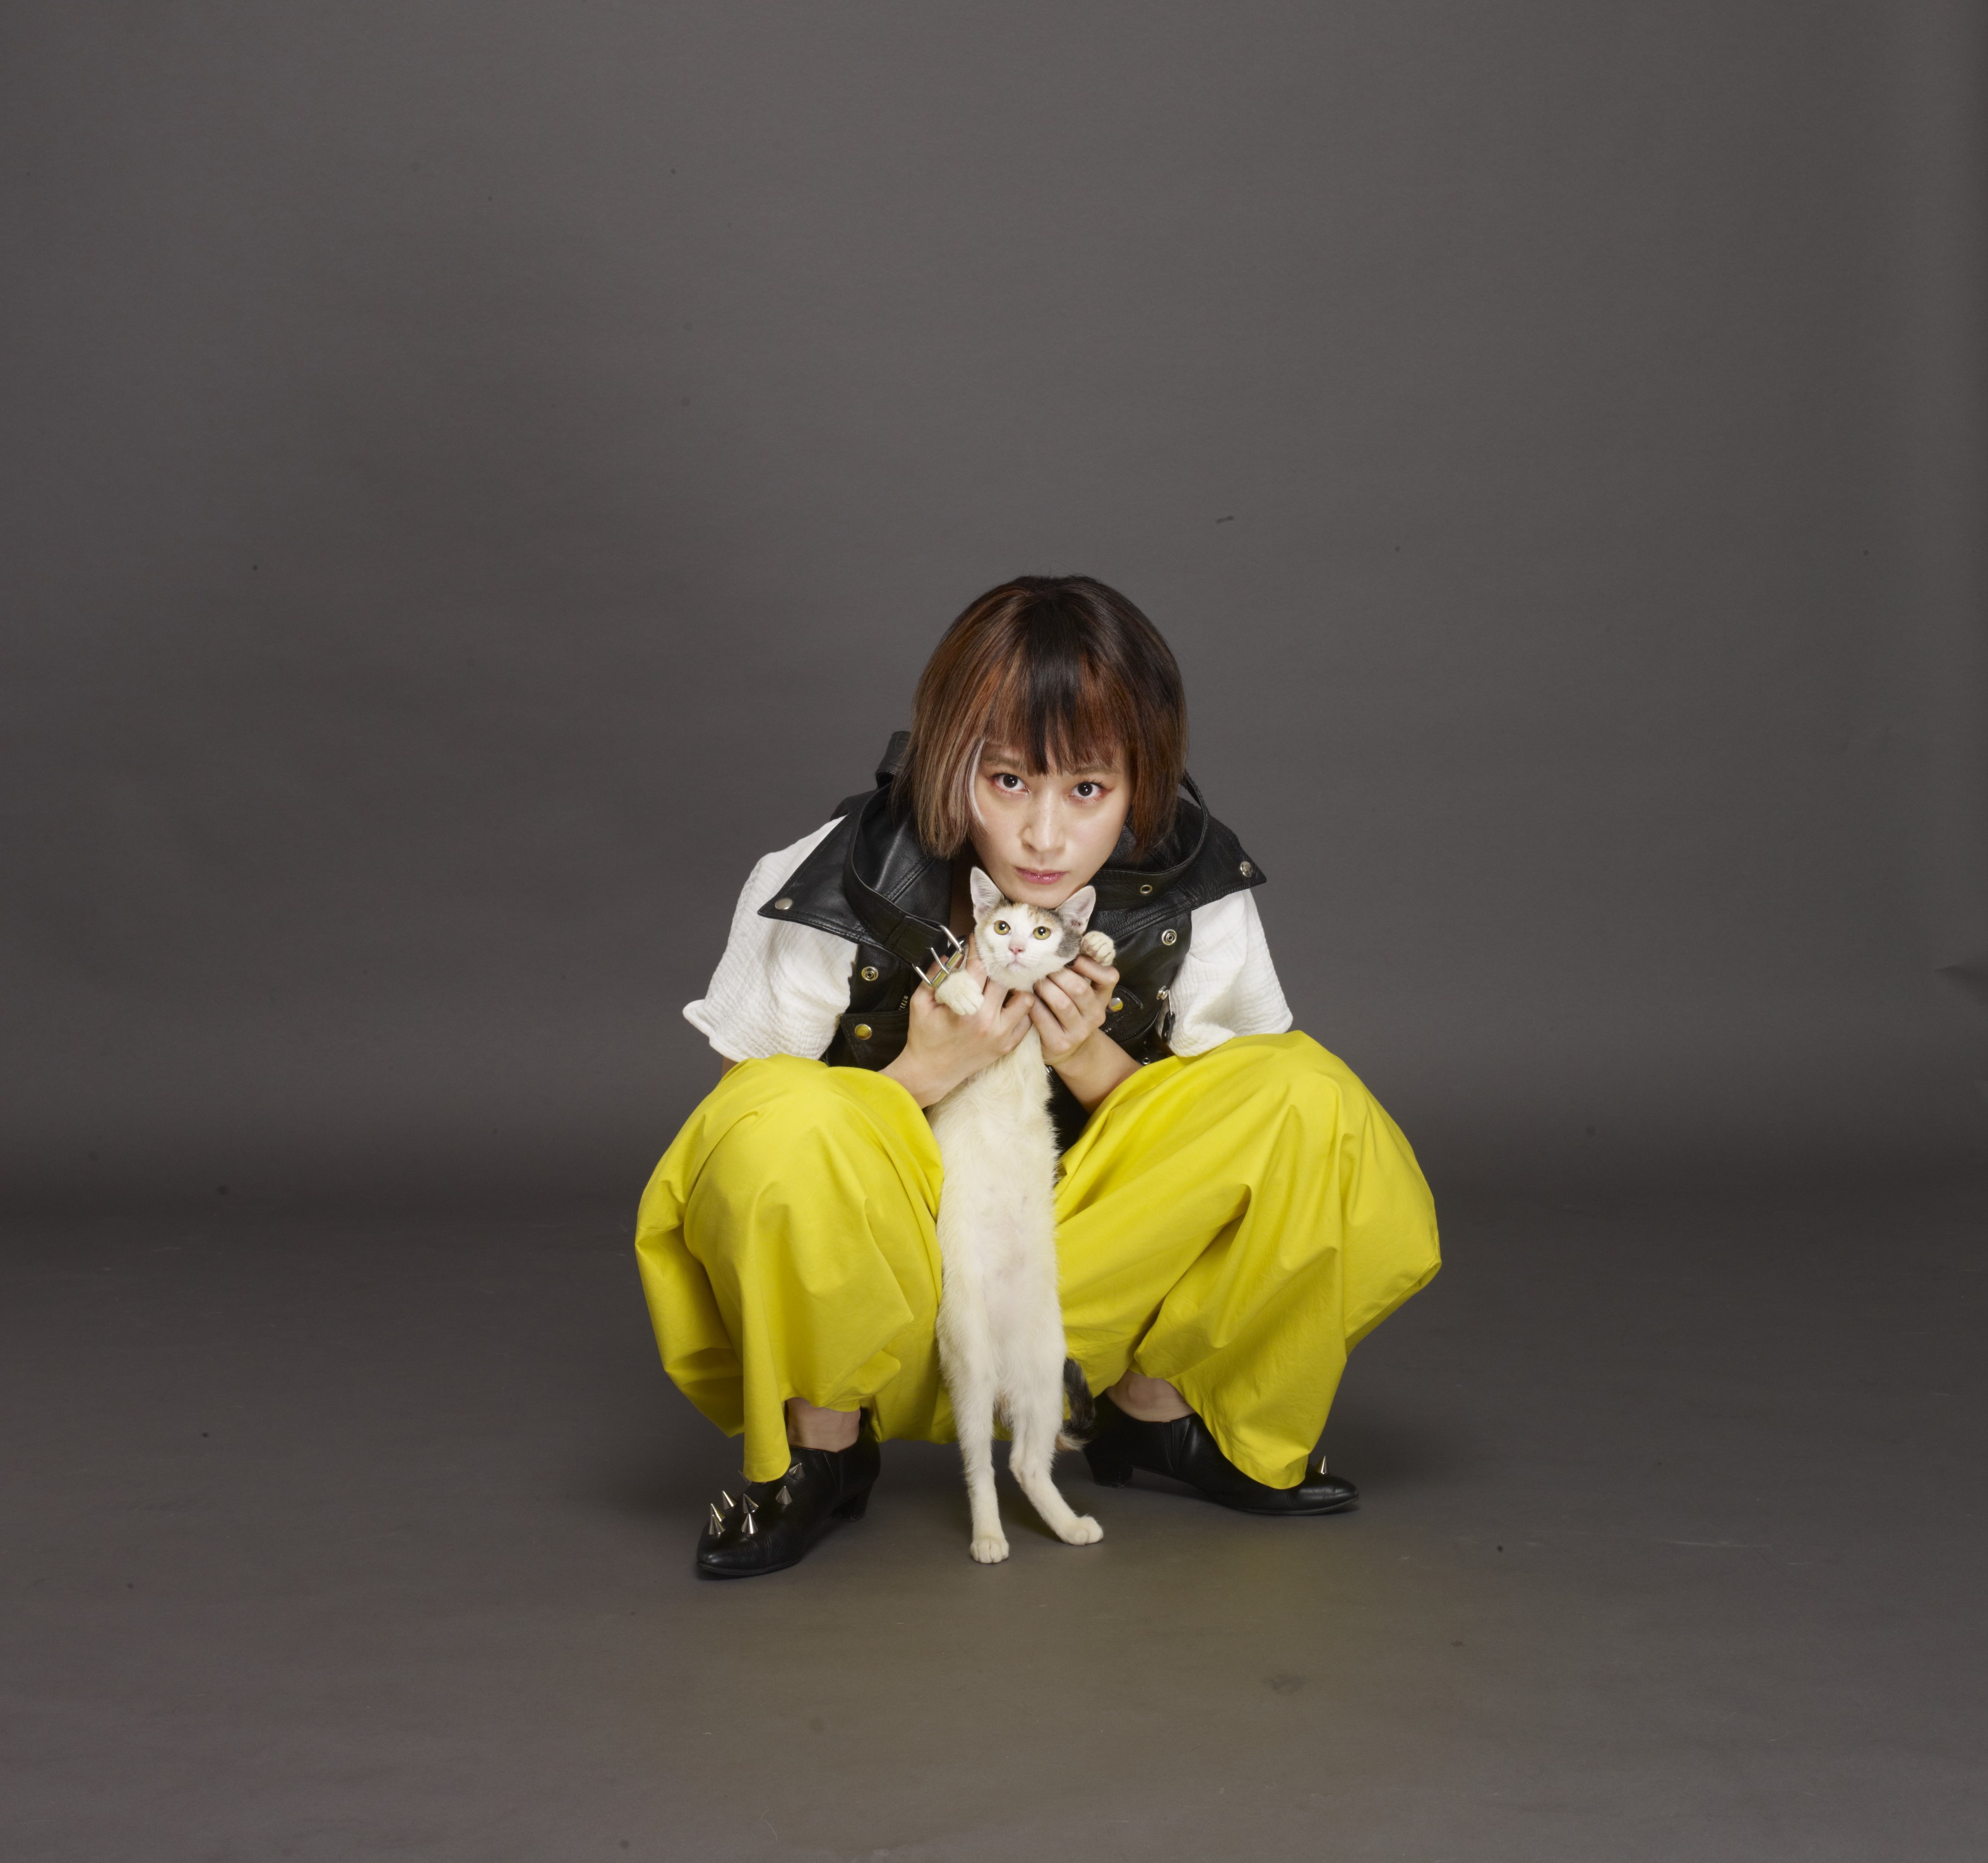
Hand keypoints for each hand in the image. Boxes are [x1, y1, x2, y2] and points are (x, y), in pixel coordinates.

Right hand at [881, 953, 1033, 1107]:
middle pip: (1005, 979)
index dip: (978, 949)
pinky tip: (1010, 1002)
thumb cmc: (924, 1038)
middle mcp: (988, 1020)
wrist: (931, 1073)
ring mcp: (1001, 1034)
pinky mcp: (1007, 1045)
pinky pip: (1026, 1020)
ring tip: (1006, 981)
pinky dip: (1021, 1008)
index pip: (979, 967)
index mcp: (966, 1008)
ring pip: (1025, 999)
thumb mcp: (920, 1004)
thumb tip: (948, 956)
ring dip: (1016, 987)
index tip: (977, 939)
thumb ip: (933, 977)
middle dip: (999, 965)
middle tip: (994, 957)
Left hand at [1029, 954, 1117, 1063]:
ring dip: (1044, 987)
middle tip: (1043, 966)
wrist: (1068, 1050)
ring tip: (1034, 979)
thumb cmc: (1071, 1010)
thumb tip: (1068, 941)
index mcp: (1103, 998)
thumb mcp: (1082, 992)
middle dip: (1058, 973)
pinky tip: (1026, 997)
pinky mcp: (1059, 1043)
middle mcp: (1095, 1015)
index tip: (1072, 957)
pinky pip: (1043, 1018)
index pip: (1109, 977)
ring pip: (1061, 1003)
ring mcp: (1078, 1032)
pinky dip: (1033, 1004)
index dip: (1090, 964)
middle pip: (1079, 988)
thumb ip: (1080, 970)